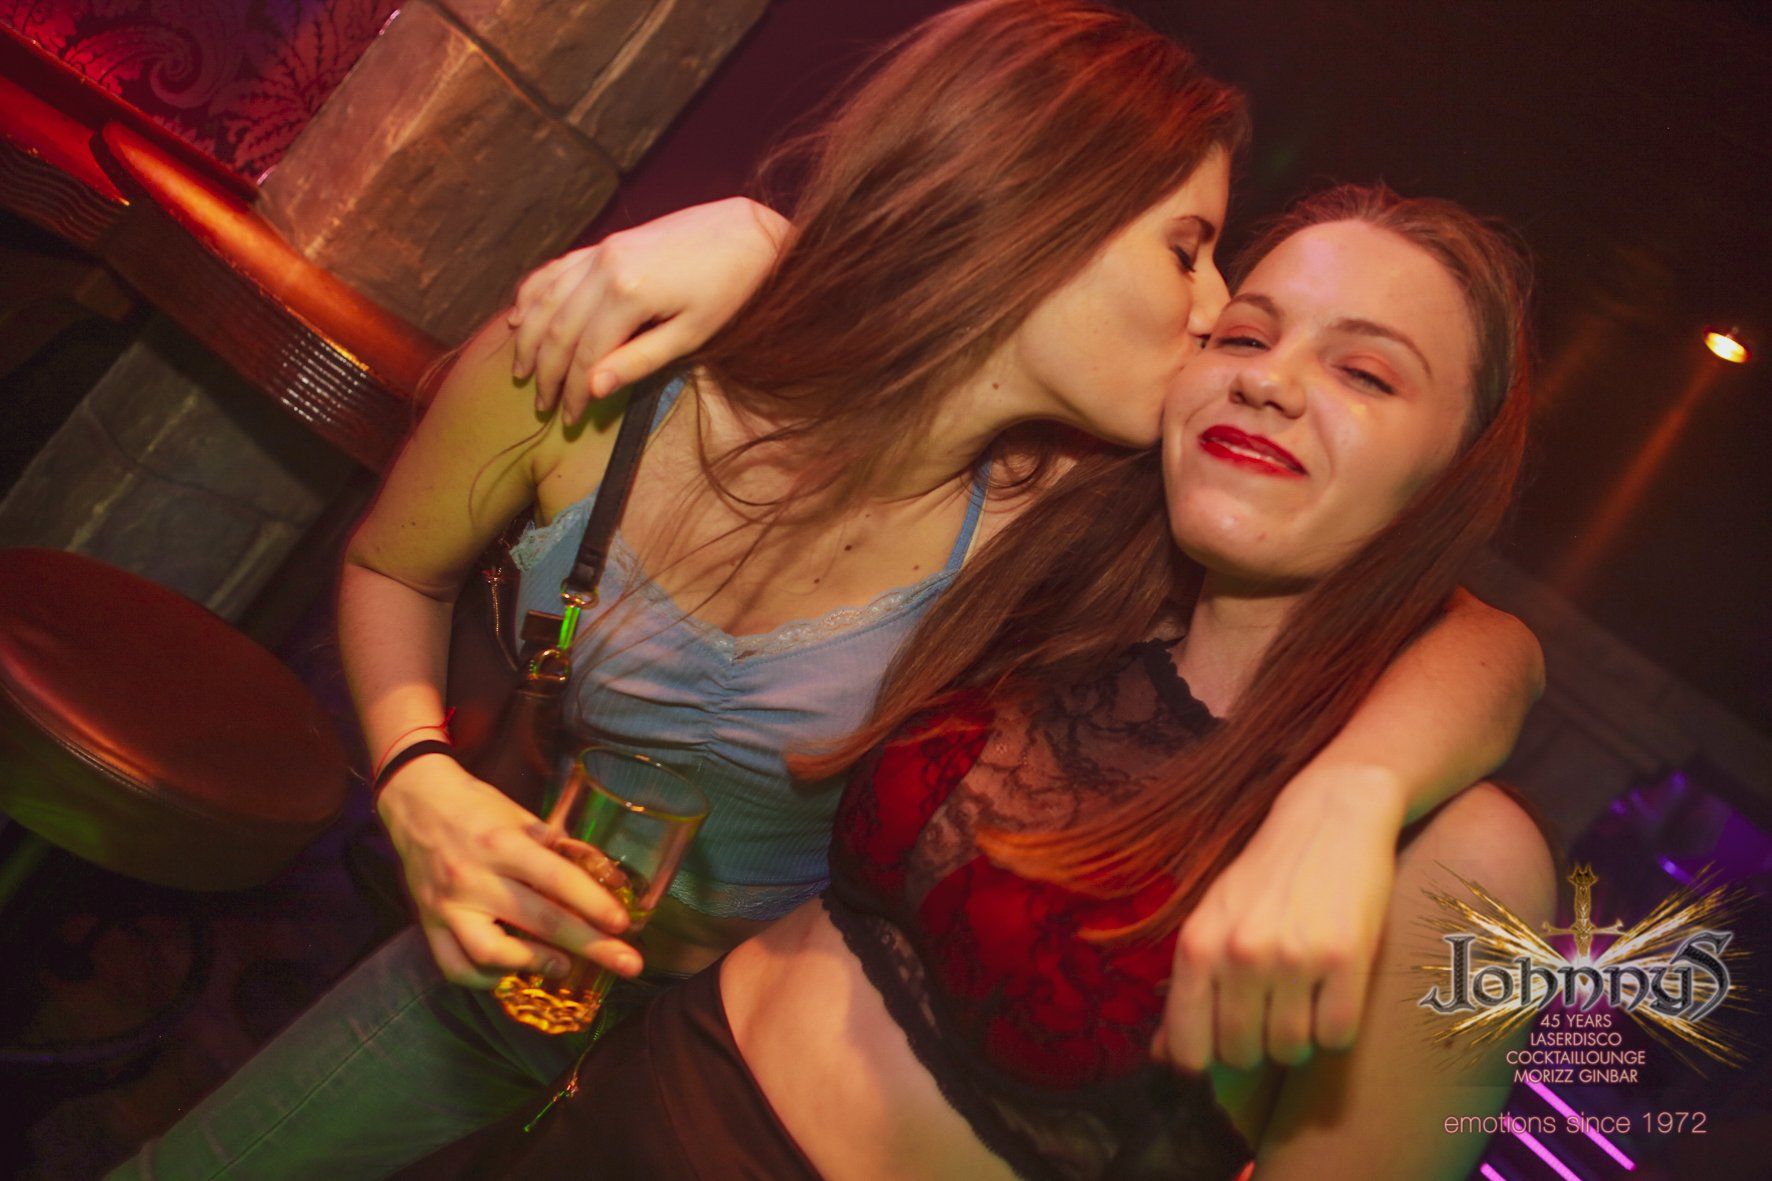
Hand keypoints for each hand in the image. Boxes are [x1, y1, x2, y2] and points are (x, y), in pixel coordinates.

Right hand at [376, 754, 643, 988]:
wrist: (415, 802)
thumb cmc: (477, 807)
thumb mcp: (522, 817)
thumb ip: (559, 848)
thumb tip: (604, 878)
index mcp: (502, 844)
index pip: (556, 879)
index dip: (593, 904)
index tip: (623, 924)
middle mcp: (474, 878)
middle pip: (538, 921)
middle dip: (589, 946)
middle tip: (627, 964)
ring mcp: (447, 906)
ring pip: (490, 953)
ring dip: (534, 965)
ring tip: (564, 967)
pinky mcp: (428, 924)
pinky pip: (455, 967)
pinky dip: (486, 979)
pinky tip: (512, 972)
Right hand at [508, 197, 789, 423]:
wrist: (745, 232)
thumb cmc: (727, 289)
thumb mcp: (691, 334)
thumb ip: (639, 361)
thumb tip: (592, 389)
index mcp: (629, 294)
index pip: (585, 356)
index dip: (572, 392)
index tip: (569, 419)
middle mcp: (604, 268)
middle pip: (558, 330)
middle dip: (546, 373)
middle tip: (541, 405)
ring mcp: (600, 252)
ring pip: (547, 299)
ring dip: (530, 338)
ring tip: (522, 371)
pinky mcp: (603, 244)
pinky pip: (555, 270)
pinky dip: (532, 294)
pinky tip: (519, 317)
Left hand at [1153, 771, 1404, 1071]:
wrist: (1329, 818)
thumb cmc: (1264, 879)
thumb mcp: (1211, 922)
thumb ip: (1188, 990)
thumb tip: (1162, 1056)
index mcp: (1196, 946)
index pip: (1188, 1048)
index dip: (1207, 1062)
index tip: (1223, 1047)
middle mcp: (1239, 954)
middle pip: (1242, 1055)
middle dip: (1258, 1048)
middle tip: (1271, 1014)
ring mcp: (1293, 956)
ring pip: (1292, 1050)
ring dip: (1300, 1039)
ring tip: (1303, 1000)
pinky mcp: (1346, 957)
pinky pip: (1337, 1034)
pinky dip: (1337, 1028)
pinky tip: (1332, 994)